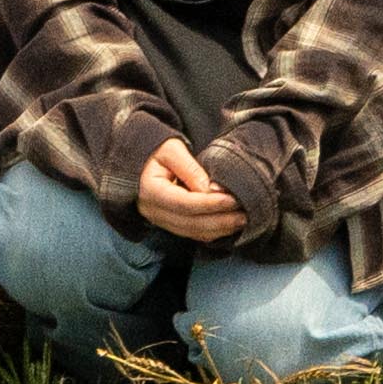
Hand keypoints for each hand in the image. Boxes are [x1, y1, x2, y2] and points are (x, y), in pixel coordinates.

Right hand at [134, 135, 251, 246]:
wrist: (137, 162)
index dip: (211, 204)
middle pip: (191, 223)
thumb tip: (213, 190)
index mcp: (151, 191)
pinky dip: (212, 232)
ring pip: (193, 233)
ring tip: (242, 220)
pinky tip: (228, 225)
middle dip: (221, 221)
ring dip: (219, 229)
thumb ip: (190, 168)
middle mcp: (153, 212)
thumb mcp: (171, 150)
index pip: (185, 203)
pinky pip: (192, 234)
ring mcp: (160, 221)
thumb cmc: (155, 151)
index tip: (234, 199)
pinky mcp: (168, 225)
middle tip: (245, 214)